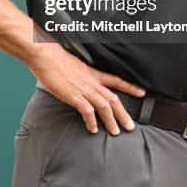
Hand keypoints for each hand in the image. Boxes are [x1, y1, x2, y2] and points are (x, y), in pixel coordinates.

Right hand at [28, 42, 145, 135]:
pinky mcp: (73, 95)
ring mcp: (83, 89)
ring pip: (104, 106)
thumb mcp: (73, 66)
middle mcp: (91, 81)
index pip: (115, 80)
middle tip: (130, 126)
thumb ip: (79, 75)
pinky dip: (91, 121)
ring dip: (111, 120)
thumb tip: (79, 82)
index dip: (129, 87)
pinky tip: (93, 129)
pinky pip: (87, 111)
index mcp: (92, 73)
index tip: (141, 92)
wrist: (45, 54)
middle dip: (123, 114)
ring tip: (115, 132)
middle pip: (113, 98)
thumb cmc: (55, 59)